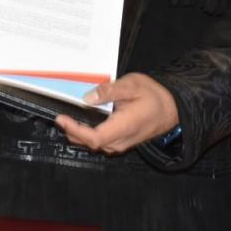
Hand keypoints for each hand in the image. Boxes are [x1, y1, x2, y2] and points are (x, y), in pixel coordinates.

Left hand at [53, 73, 178, 154]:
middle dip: (72, 132)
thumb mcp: (132, 85)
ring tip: (66, 121)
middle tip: (59, 117)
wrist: (171, 109)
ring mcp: (121, 144)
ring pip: (94, 145)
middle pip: (91, 143)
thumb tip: (87, 98)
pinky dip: (87, 135)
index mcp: (124, 126)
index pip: (94, 137)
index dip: (75, 130)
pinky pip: (100, 143)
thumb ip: (109, 91)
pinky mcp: (121, 142)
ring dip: (78, 135)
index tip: (62, 119)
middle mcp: (121, 140)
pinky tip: (81, 124)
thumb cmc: (153, 96)